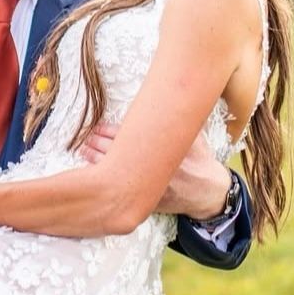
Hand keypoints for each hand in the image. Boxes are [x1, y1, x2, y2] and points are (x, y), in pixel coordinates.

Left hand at [81, 122, 228, 219]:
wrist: (209, 193)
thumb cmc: (200, 160)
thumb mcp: (195, 136)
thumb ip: (182, 118)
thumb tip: (174, 92)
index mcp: (165, 148)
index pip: (128, 137)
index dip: (109, 132)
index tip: (97, 128)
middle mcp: (155, 167)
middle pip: (117, 153)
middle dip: (98, 145)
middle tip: (86, 138)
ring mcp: (150, 186)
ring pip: (115, 172)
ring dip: (97, 161)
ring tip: (84, 150)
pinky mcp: (146, 201)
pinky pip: (121, 190)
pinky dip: (106, 182)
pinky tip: (93, 175)